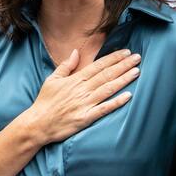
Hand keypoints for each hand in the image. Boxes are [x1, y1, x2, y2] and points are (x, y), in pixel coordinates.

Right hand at [24, 49, 140, 145]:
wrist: (38, 123)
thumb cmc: (45, 102)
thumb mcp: (52, 79)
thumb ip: (66, 65)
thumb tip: (75, 52)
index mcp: (75, 79)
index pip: (98, 66)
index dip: (113, 58)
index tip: (126, 52)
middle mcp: (82, 90)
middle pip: (106, 75)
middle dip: (123, 65)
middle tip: (137, 58)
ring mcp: (85, 104)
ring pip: (108, 89)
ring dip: (123, 80)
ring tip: (136, 72)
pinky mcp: (86, 118)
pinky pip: (104, 109)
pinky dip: (116, 102)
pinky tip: (128, 96)